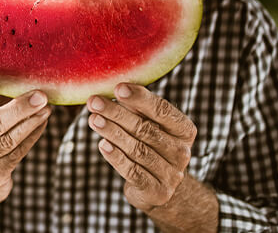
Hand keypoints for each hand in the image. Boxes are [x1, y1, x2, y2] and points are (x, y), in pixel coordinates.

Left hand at [86, 83, 196, 212]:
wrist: (160, 187)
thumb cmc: (150, 146)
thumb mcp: (150, 125)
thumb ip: (137, 109)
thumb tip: (115, 86)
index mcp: (184, 130)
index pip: (162, 110)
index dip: (140, 99)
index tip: (117, 88)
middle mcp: (182, 152)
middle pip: (145, 129)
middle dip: (117, 114)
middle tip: (94, 102)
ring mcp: (171, 174)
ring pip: (137, 149)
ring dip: (112, 132)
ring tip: (93, 119)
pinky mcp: (156, 191)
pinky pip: (133, 171)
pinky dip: (116, 157)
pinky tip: (102, 144)